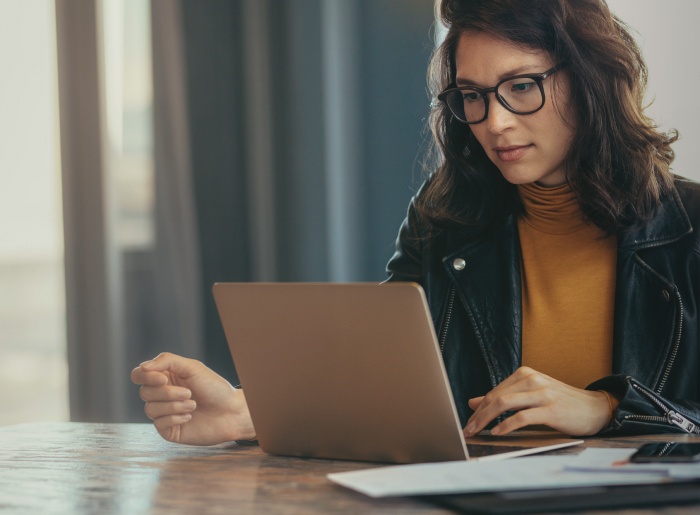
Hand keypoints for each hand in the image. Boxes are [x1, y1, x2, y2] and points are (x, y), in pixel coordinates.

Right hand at [131, 352, 255, 444]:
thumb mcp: (192, 367)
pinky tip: (190, 416)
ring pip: (150, 409)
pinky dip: (175, 418)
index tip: (163, 379)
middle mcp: (162, 395)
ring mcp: (164, 413)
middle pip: (144, 392)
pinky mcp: (169, 430)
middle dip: (167, 393)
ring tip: (193, 405)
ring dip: (174, 406)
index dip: (146, 377)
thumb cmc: (214, 388)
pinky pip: (159, 424)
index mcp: (165, 377)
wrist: (231, 412)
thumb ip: (167, 361)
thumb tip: (143, 367)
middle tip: (189, 393)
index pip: (139, 375)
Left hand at [463, 367, 610, 436]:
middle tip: (467, 429)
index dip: (478, 408)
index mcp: (524, 374)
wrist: (595, 408)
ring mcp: (542, 393)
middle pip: (496, 397)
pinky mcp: (551, 409)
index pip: (494, 392)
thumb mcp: (530, 395)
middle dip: (478, 415)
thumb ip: (503, 397)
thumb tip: (473, 402)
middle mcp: (531, 379)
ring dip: (486, 419)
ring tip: (477, 431)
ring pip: (504, 404)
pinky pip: (522, 417)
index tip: (467, 422)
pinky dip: (507, 425)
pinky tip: (498, 432)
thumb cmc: (561, 403)